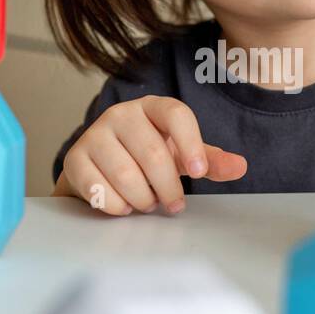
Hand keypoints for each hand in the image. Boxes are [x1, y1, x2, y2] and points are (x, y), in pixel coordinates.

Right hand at [54, 95, 247, 214]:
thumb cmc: (146, 155)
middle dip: (168, 188)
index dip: (191, 144)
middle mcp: (121, 114)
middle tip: (173, 204)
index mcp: (152, 107)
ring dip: (143, 198)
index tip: (199, 173)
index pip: (176, 114)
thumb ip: (210, 160)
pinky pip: (100, 190)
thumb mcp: (181, 155)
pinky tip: (124, 204)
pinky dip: (118, 206)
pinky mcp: (74, 158)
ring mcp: (94, 134)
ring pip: (126, 175)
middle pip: (153, 153)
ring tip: (147, 201)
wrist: (100, 164)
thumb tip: (240, 166)